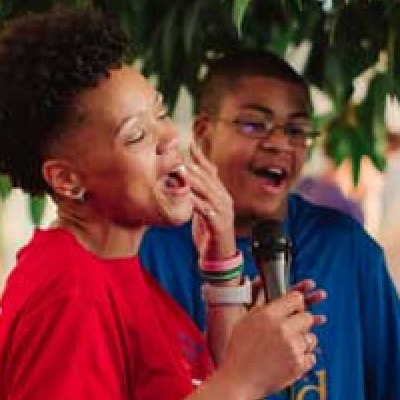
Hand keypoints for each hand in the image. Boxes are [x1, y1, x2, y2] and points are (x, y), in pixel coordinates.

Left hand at [187, 145, 236, 259]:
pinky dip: (193, 202)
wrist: (219, 257)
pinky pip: (204, 210)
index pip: (210, 170)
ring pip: (206, 191)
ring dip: (191, 180)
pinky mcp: (218, 224)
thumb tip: (187, 180)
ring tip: (178, 170)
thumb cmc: (209, 233)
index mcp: (220, 194)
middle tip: (175, 154)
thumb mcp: (205, 209)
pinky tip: (184, 197)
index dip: (200, 157)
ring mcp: (223, 211)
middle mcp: (223, 199)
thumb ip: (199, 195)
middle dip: (191, 165)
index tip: (188, 143)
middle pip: (206, 178)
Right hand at [215, 283, 323, 399]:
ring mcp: (292, 348)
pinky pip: (312, 356)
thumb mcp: (245, 322)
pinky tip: (288, 362)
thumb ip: (264, 307)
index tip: (295, 310)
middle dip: (301, 324)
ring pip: (312, 338)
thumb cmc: (238, 351)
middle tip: (291, 332)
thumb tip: (278, 293)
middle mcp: (283, 329)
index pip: (296, 298)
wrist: (237, 382)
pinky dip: (303, 360)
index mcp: (269, 315)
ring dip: (303, 343)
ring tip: (286, 350)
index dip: (297, 304)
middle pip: (307, 317)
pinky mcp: (298, 365)